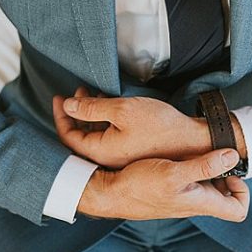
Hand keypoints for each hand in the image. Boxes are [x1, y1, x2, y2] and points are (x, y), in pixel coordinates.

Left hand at [52, 86, 246, 168]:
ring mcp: (120, 157)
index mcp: (102, 151)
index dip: (61, 116)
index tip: (59, 97)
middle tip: (76, 92)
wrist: (192, 142)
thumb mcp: (122, 110)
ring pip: (96, 135)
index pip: (69, 137)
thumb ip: (91, 108)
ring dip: (91, 114)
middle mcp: (108, 158)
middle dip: (75, 112)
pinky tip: (112, 106)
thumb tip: (68, 105)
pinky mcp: (131, 152)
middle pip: (80, 137)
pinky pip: (109, 137)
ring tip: (94, 94)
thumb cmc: (161, 126)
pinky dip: (105, 121)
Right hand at [77, 148, 248, 221]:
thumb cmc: (140, 187)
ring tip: (199, 150)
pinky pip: (191, 179)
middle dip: (226, 173)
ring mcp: (183, 196)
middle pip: (226, 195)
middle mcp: (195, 203)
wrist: (111, 193)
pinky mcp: (171, 189)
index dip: (243, 192)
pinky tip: (181, 153)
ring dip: (209, 167)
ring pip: (208, 184)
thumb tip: (232, 157)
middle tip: (217, 154)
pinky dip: (192, 165)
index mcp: (202, 203)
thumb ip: (205, 166)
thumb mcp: (174, 174)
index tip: (231, 171)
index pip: (239, 210)